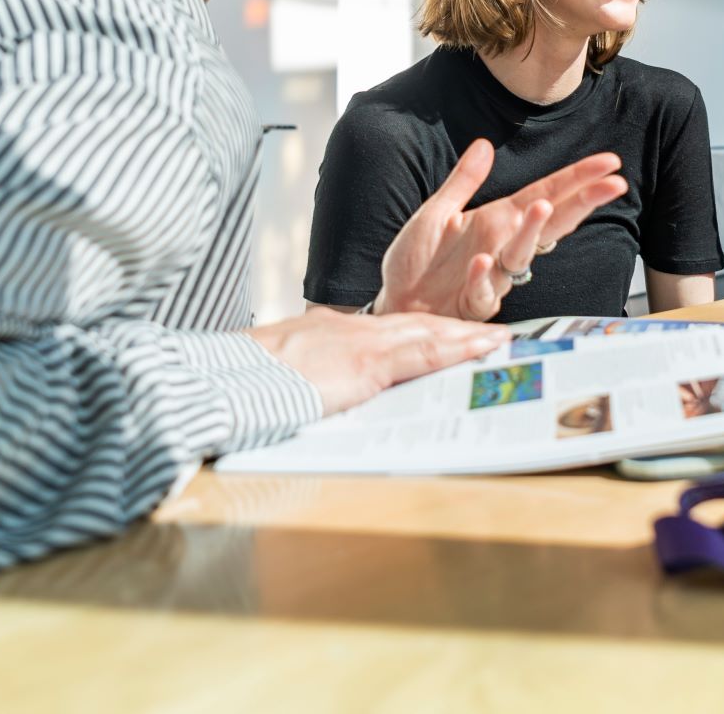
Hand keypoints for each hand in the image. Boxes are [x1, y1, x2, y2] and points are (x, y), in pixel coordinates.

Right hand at [251, 307, 510, 414]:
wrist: (221, 381)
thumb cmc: (239, 384)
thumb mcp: (277, 376)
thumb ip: (306, 381)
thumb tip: (315, 398)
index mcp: (327, 332)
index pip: (388, 331)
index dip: (422, 332)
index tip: (447, 336)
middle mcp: (348, 329)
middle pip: (416, 325)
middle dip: (455, 330)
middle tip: (492, 334)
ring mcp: (359, 342)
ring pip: (429, 332)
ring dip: (468, 336)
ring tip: (502, 340)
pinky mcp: (366, 362)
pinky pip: (426, 351)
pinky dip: (461, 346)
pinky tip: (486, 347)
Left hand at [376, 139, 626, 320]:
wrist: (393, 303)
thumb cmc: (417, 262)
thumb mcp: (436, 212)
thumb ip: (464, 181)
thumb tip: (485, 144)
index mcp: (498, 220)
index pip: (547, 193)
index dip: (577, 178)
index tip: (609, 163)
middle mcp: (502, 246)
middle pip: (551, 220)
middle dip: (581, 201)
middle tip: (612, 185)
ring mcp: (493, 276)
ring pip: (520, 254)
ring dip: (531, 232)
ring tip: (539, 208)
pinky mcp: (473, 303)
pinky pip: (483, 290)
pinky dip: (483, 277)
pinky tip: (482, 261)